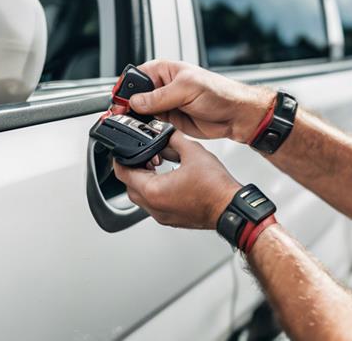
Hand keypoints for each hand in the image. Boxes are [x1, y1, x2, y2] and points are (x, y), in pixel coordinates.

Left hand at [113, 132, 240, 229]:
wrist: (231, 209)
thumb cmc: (215, 188)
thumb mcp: (192, 152)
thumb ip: (174, 138)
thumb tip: (166, 132)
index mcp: (153, 191)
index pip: (123, 173)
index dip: (120, 159)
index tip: (122, 151)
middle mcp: (154, 207)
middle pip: (129, 187)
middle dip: (132, 170)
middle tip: (143, 157)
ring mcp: (162, 216)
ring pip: (141, 198)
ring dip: (144, 181)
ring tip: (156, 166)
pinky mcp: (172, 219)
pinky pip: (154, 205)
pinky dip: (155, 191)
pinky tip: (168, 179)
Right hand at [128, 60, 274, 143]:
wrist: (236, 115)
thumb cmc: (220, 93)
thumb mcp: (186, 89)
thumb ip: (159, 97)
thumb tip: (136, 102)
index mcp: (165, 70)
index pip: (136, 77)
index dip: (125, 89)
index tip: (118, 102)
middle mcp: (163, 86)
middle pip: (135, 96)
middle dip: (126, 106)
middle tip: (120, 116)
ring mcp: (166, 104)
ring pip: (141, 112)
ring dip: (135, 119)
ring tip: (130, 125)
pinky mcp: (170, 119)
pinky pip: (151, 124)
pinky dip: (146, 128)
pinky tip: (143, 131)